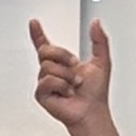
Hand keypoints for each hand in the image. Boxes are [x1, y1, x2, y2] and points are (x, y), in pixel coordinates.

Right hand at [29, 17, 114, 135]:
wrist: (91, 112)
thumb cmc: (95, 93)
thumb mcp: (102, 61)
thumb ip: (99, 40)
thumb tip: (96, 23)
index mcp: (62, 62)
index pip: (46, 45)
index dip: (38, 34)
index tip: (34, 23)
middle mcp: (52, 71)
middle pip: (45, 50)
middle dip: (62, 55)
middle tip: (74, 66)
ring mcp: (45, 82)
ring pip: (48, 66)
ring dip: (66, 76)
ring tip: (73, 86)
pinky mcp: (41, 93)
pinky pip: (47, 81)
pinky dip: (61, 86)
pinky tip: (66, 93)